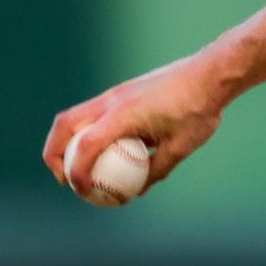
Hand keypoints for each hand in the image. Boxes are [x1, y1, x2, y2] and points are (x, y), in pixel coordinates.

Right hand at [42, 50, 232, 201]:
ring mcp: (114, 93)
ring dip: (66, 142)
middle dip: (54, 154)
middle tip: (64, 179)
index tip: (81, 191)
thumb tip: (137, 191)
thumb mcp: (181, 147)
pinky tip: (102, 151)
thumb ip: (157, 169)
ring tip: (75, 167)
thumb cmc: (199, 109)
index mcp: (123, 114)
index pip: (86, 145)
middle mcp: (111, 101)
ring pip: (74, 116)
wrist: (210, 74)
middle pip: (65, 126)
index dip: (77, 172)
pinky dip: (85, 132)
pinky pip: (92, 113)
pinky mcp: (121, 91)